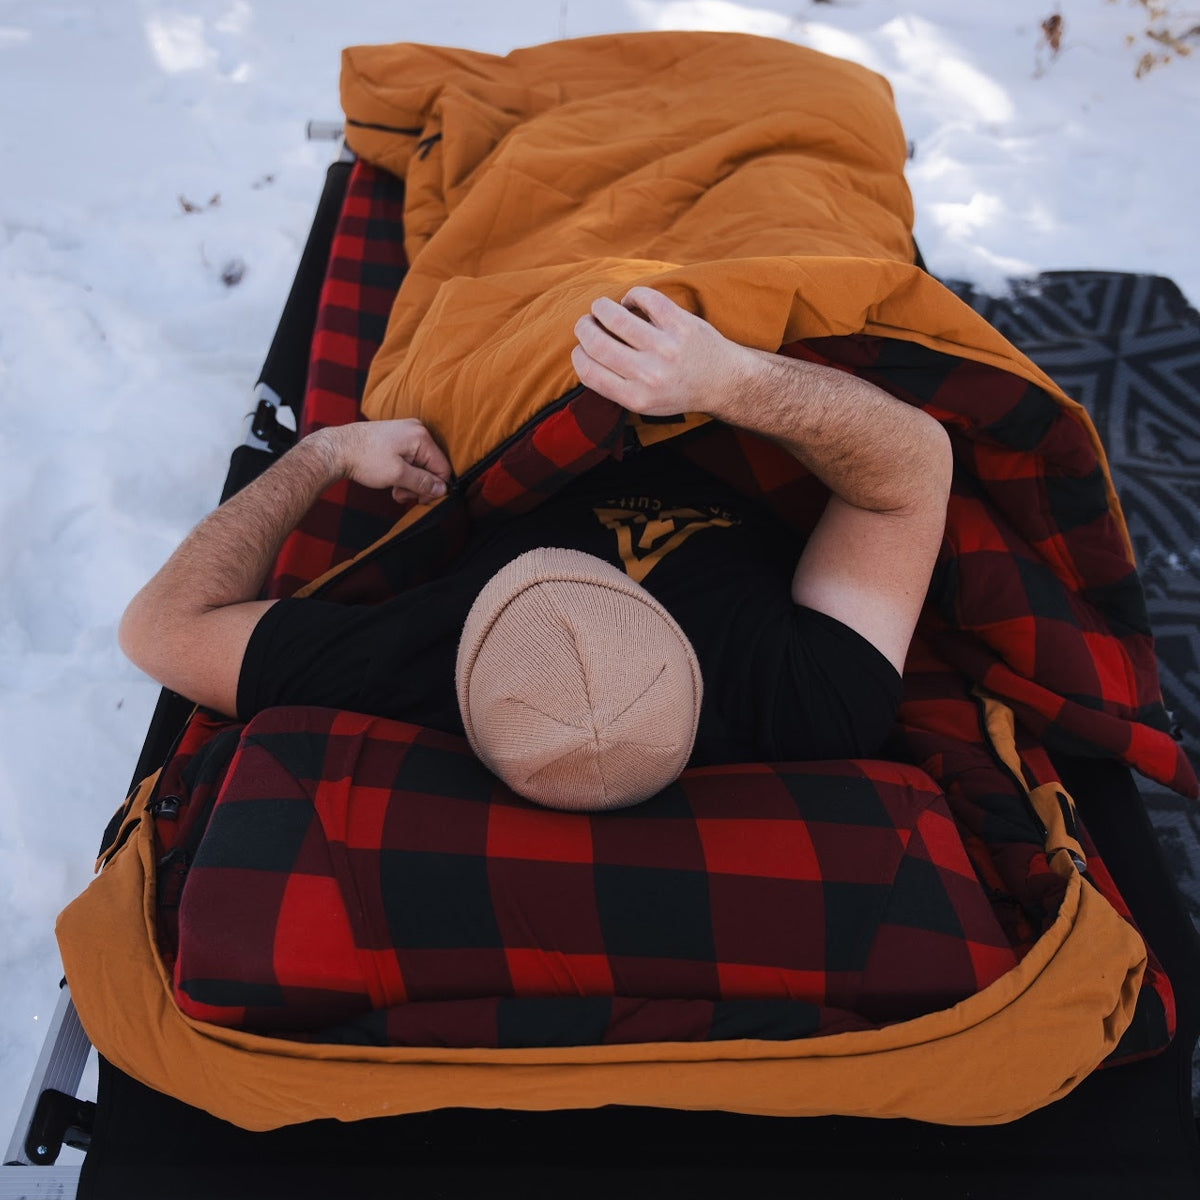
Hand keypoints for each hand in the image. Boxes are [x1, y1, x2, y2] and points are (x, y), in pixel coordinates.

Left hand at [316, 419, 452, 502]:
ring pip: (420, 464)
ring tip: (395, 490)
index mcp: (421, 437)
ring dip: (410, 482)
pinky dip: (404, 472)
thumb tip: (442, 489)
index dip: (434, 488)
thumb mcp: (397, 475)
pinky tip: (392, 481)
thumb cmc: (364, 458)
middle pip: (431, 466)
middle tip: (402, 495)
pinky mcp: (397, 437)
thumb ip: (423, 482)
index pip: (442, 468)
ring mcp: (406, 432)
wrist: (337, 449)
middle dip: (418, 485)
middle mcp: (417, 430)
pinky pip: (410, 458)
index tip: (420, 500)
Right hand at [571, 287, 752, 418]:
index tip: (581, 347)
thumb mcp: (644, 404)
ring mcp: (667, 348)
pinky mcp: (682, 324)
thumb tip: (583, 353)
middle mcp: (650, 375)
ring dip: (601, 307)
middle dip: (584, 328)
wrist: (723, 383)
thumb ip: (614, 385)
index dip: (578, 354)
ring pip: (616, 317)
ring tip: (601, 307)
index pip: (588, 371)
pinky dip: (633, 296)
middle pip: (597, 343)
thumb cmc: (677, 391)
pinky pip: (646, 298)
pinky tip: (633, 301)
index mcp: (636, 398)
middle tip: (586, 323)